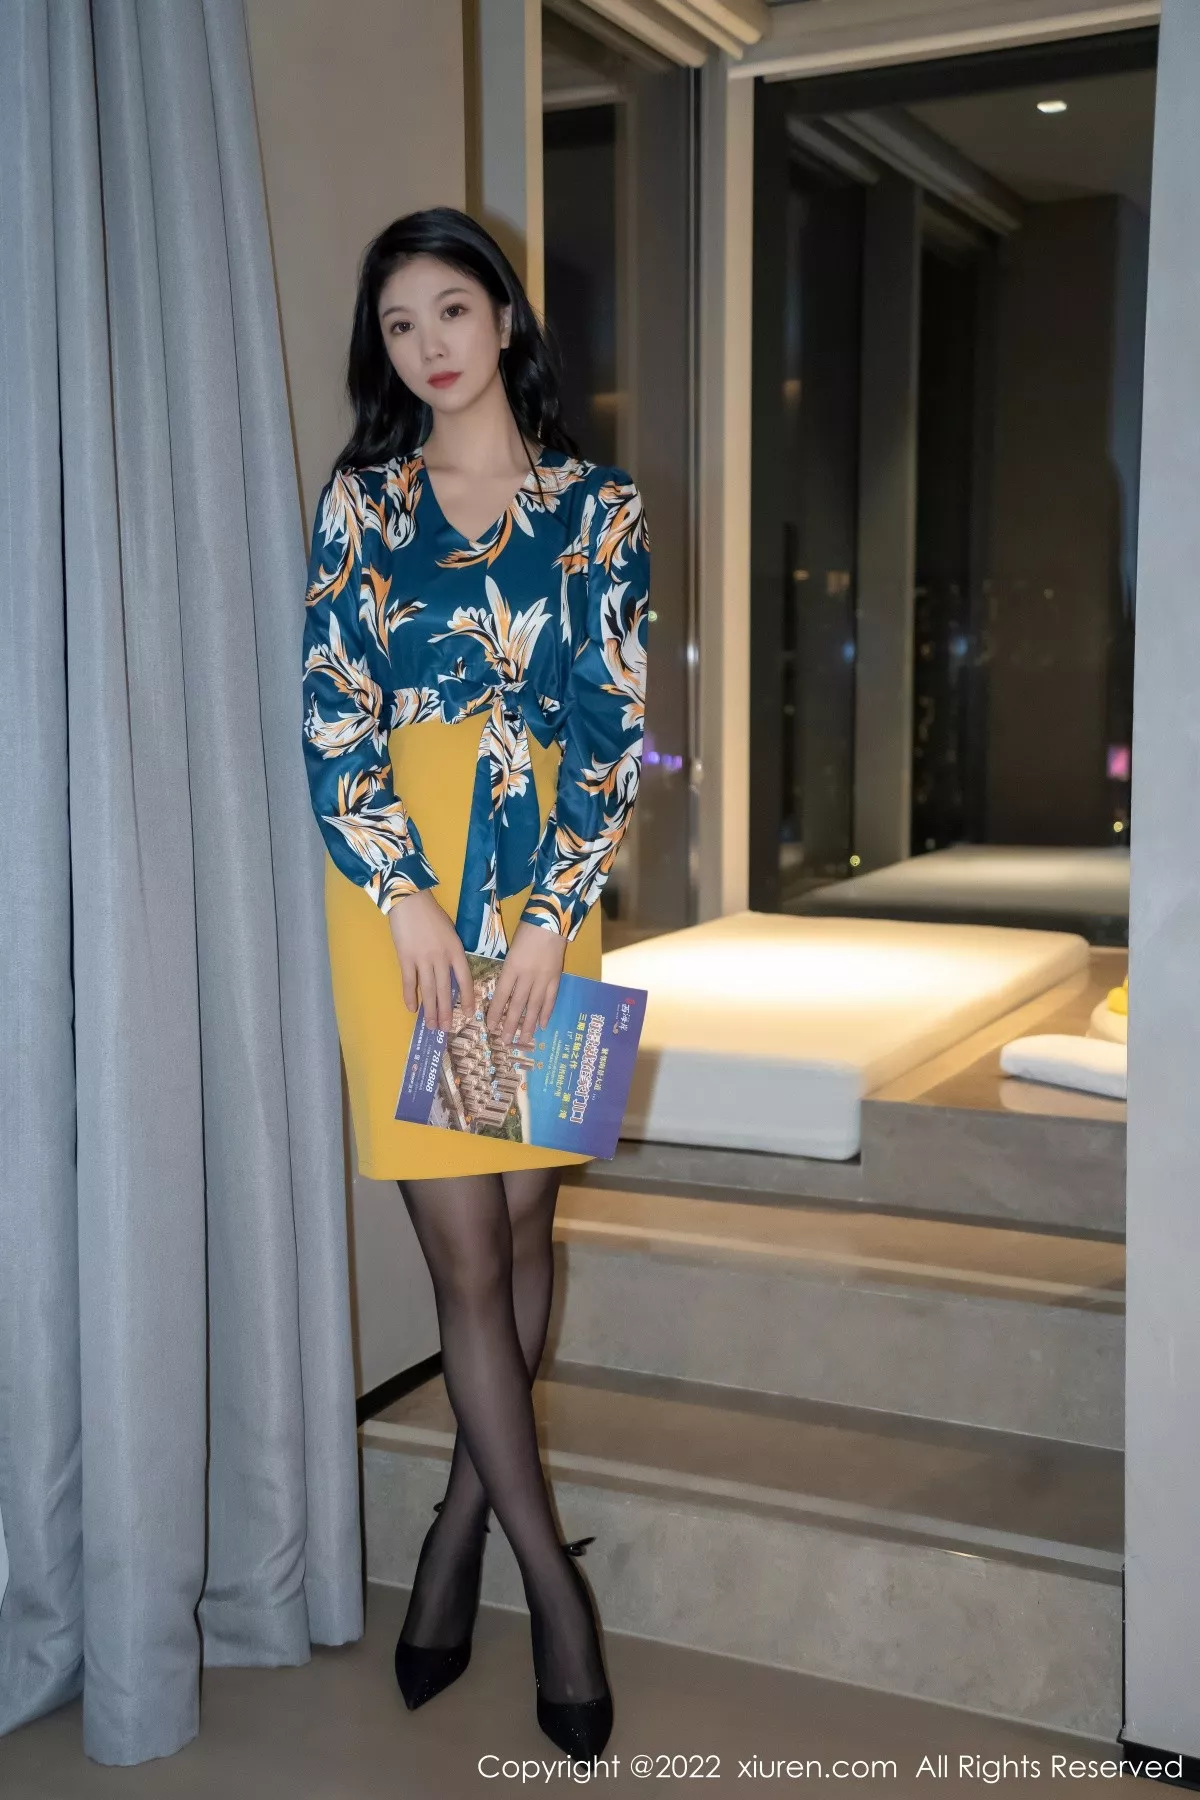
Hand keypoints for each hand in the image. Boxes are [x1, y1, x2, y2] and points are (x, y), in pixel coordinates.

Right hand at [387, 889, 473, 1033]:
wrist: (410, 901)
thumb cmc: (431, 915)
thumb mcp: (450, 933)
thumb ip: (452, 953)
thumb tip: (451, 974)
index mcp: (455, 950)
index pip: (465, 979)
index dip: (468, 998)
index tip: (470, 1014)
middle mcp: (442, 958)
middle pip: (446, 990)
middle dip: (446, 1011)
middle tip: (446, 1028)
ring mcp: (423, 959)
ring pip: (429, 990)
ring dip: (430, 1010)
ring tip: (431, 1025)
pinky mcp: (406, 958)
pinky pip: (409, 982)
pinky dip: (410, 997)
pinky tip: (412, 1009)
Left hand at [485, 920, 566, 1046]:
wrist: (550, 921)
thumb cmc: (527, 931)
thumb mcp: (511, 950)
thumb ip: (509, 971)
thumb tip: (505, 992)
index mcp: (512, 967)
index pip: (502, 995)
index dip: (496, 1012)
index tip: (490, 1027)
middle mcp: (527, 976)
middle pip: (517, 1004)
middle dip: (510, 1025)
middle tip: (505, 1041)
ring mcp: (543, 978)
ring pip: (534, 1006)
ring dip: (528, 1024)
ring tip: (523, 1039)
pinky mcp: (556, 977)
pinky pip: (550, 998)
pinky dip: (546, 1012)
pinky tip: (542, 1024)